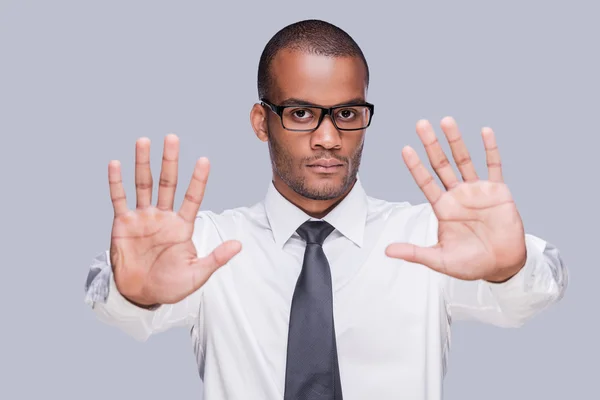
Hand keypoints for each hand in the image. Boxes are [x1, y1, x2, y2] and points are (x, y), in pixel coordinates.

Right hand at [108, 134, 241, 305]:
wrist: (140, 295)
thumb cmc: (170, 285)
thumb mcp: (196, 274)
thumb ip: (216, 259)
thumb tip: (239, 245)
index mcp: (182, 226)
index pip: (192, 197)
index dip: (198, 180)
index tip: (204, 160)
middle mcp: (163, 216)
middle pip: (167, 183)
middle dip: (170, 161)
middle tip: (172, 138)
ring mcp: (143, 218)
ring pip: (144, 184)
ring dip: (143, 163)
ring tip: (144, 141)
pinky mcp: (123, 223)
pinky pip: (119, 199)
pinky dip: (116, 182)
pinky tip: (116, 164)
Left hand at [385, 117, 525, 282]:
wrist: (502, 266)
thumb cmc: (470, 263)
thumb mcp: (439, 259)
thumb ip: (415, 253)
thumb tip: (387, 251)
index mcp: (443, 208)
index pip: (425, 182)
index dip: (415, 166)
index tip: (405, 148)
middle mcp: (457, 195)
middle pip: (441, 164)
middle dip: (431, 145)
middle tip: (421, 124)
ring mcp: (477, 191)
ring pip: (464, 160)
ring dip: (456, 140)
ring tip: (446, 120)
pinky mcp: (498, 191)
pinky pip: (494, 166)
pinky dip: (490, 149)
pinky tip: (484, 131)